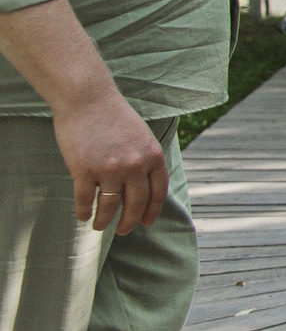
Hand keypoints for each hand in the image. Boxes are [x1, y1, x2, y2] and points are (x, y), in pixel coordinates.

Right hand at [56, 92, 167, 233]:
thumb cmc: (113, 116)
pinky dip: (84, 211)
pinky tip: (82, 215)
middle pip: (136, 204)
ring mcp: (109, 169)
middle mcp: (135, 165)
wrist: (87, 98)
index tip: (146, 223)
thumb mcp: (142, 136)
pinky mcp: (84, 170)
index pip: (158, 192)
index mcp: (152, 156)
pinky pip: (85, 200)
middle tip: (124, 231)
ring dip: (105, 221)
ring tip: (99, 226)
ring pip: (110, 206)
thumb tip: (146, 185)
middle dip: (130, 222)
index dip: (152, 211)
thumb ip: (146, 158)